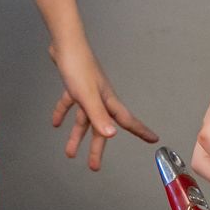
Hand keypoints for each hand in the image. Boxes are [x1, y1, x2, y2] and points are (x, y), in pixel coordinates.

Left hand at [48, 39, 156, 170]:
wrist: (65, 44)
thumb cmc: (79, 68)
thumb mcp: (87, 96)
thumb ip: (98, 116)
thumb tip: (111, 135)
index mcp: (107, 101)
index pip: (127, 120)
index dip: (141, 131)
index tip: (153, 140)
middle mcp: (100, 98)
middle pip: (101, 127)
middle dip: (98, 147)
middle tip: (94, 165)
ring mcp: (87, 92)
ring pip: (84, 119)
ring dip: (77, 135)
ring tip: (70, 153)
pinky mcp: (74, 85)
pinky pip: (71, 104)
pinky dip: (64, 113)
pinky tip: (56, 123)